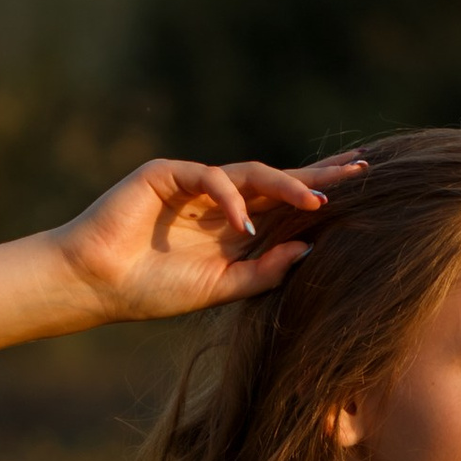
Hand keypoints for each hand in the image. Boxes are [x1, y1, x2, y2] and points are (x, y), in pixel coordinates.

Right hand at [48, 153, 364, 326]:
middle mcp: (220, 201)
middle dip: (318, 175)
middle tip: (361, 169)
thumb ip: (264, 270)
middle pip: (279, 180)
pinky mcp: (167, 173)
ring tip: (317, 200)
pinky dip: (230, 197)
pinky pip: (210, 178)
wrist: (97, 285)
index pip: (285, 206)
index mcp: (234, 227)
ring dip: (287, 184)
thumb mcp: (221, 287)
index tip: (363, 193)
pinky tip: (244, 221)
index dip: (320, 196)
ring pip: (251, 173)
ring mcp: (194, 184)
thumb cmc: (152, 291)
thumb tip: (311, 248)